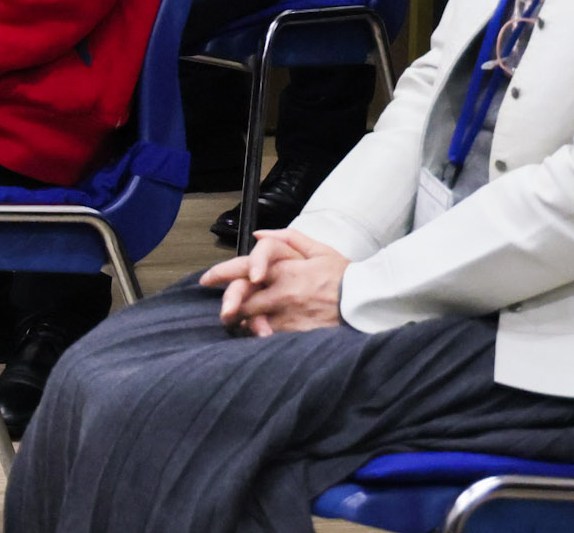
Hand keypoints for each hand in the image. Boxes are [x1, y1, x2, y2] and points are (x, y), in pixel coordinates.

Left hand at [203, 228, 346, 336]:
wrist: (368, 304)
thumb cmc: (344, 277)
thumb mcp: (319, 249)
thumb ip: (287, 238)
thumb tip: (259, 233)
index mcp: (284, 269)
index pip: (243, 269)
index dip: (220, 274)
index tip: (205, 280)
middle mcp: (281, 293)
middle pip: (240, 301)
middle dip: (228, 308)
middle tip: (224, 314)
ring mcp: (287, 316)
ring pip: (251, 323)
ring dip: (244, 325)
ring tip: (243, 326)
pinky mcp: (295, 336)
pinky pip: (268, 339)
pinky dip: (262, 339)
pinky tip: (263, 338)